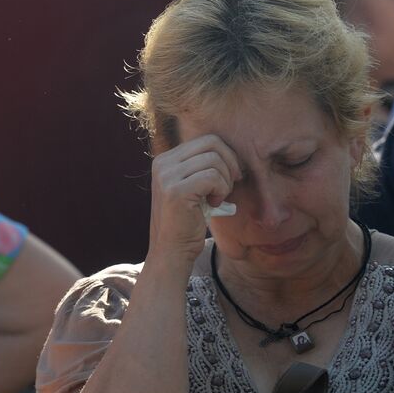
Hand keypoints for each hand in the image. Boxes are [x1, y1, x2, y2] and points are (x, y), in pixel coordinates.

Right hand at [147, 135, 242, 265]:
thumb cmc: (187, 222)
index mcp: (165, 160)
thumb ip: (202, 167)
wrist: (172, 252)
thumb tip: (230, 150)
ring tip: (217, 199)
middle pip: (212, 143)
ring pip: (214, 160)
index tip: (231, 177)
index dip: (226, 156)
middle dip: (230, 164)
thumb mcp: (192, 188)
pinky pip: (213, 177)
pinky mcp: (175, 191)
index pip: (206, 140)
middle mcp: (162, 164)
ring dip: (225, 181)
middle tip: (230, 186)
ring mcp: (167, 176)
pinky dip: (221, 190)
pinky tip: (214, 204)